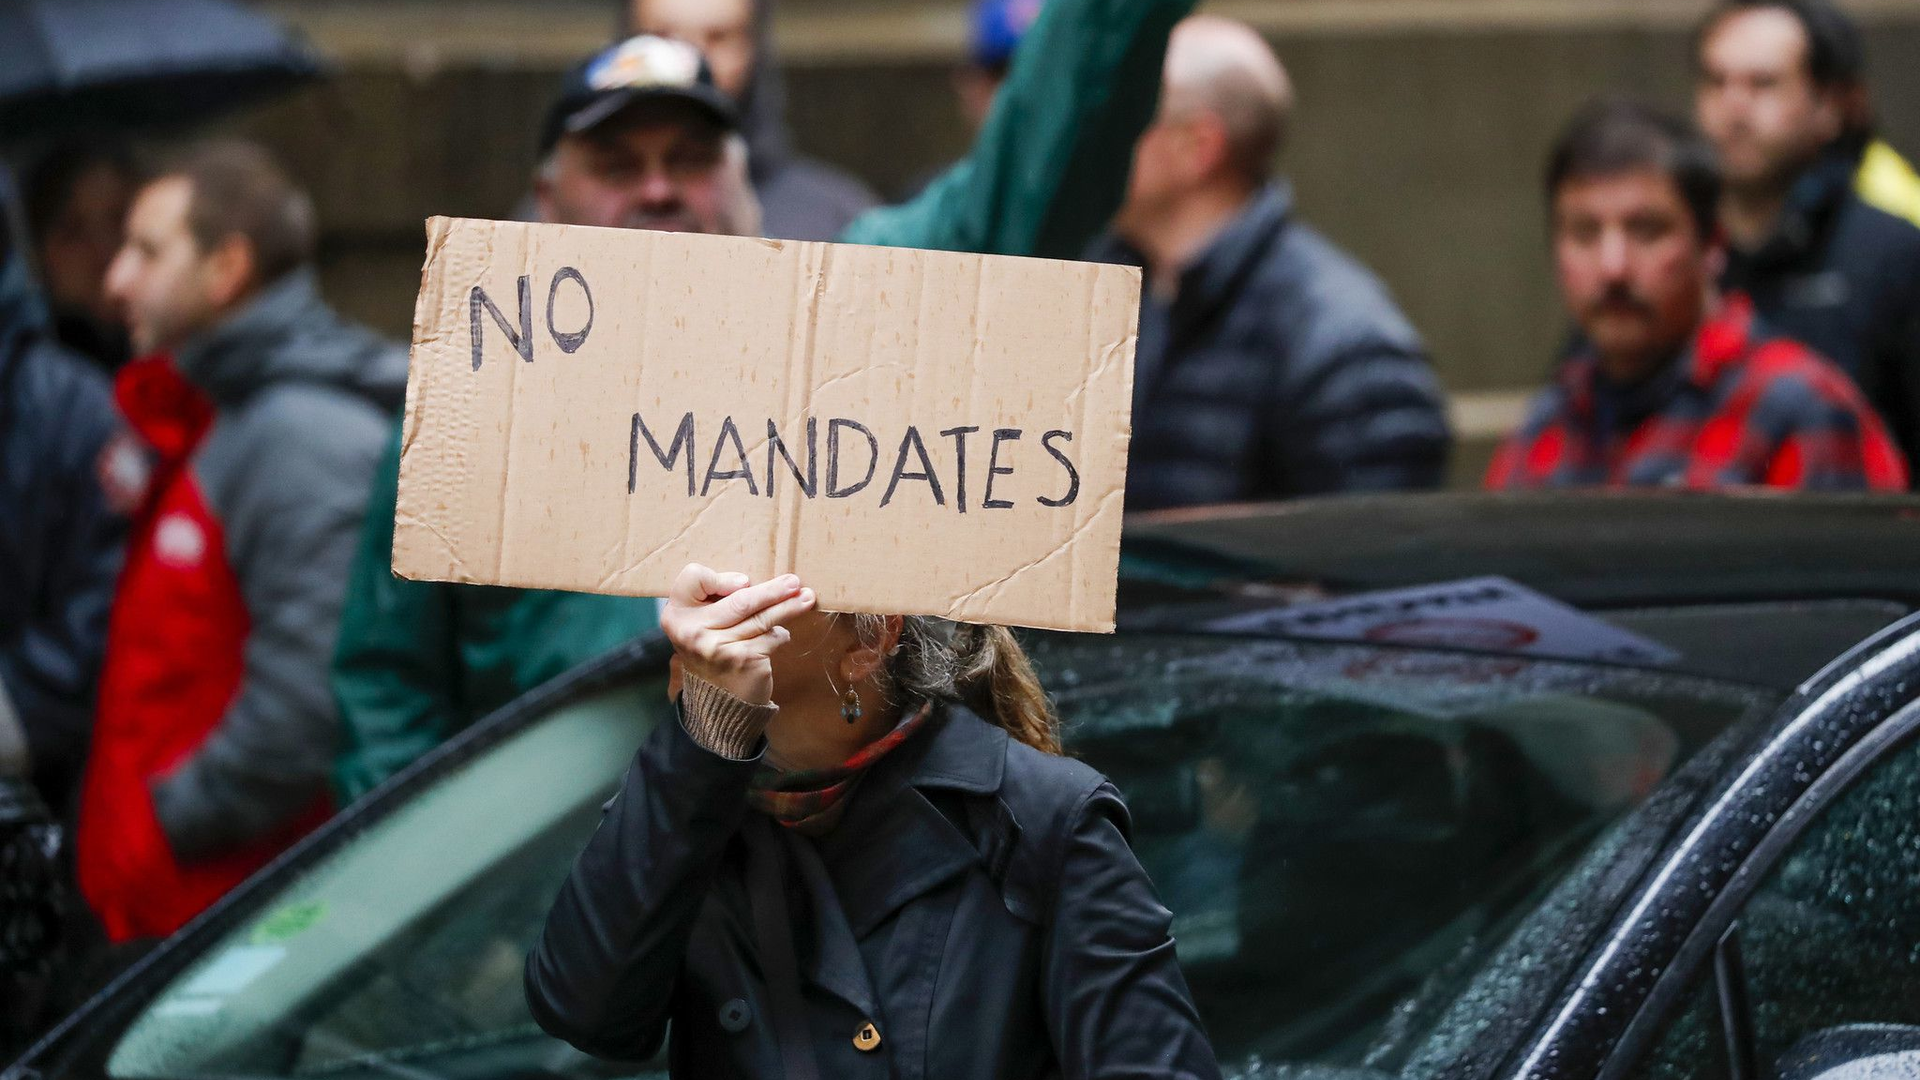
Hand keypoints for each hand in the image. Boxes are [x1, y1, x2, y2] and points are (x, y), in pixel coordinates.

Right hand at [662, 564, 815, 705]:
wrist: (717, 704)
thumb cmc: (713, 652)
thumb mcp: (700, 626)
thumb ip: (715, 602)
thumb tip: (758, 582)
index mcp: (676, 615)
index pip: (694, 577)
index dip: (719, 577)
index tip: (743, 583)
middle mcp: (693, 631)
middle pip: (740, 599)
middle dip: (772, 590)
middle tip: (794, 582)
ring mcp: (718, 647)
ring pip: (762, 617)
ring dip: (789, 606)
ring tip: (806, 597)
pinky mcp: (742, 660)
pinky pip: (771, 636)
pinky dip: (780, 635)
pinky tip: (781, 635)